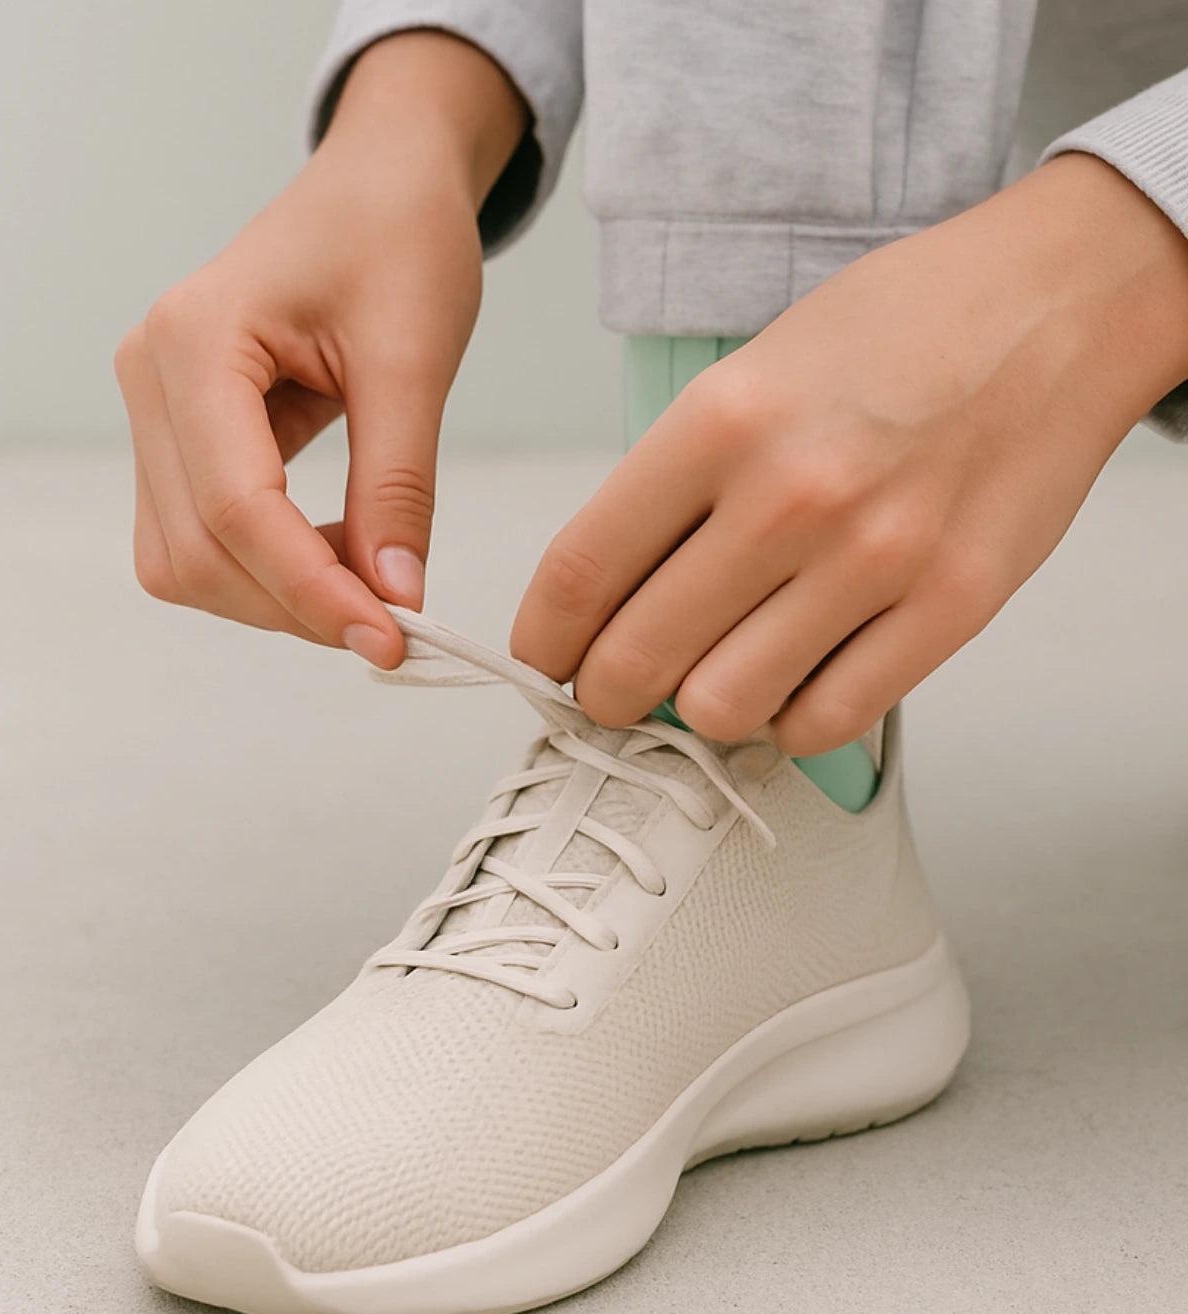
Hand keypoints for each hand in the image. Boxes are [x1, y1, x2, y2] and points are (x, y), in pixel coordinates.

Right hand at [114, 32, 525, 667]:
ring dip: (277, 596)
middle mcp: (150, 375)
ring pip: (187, 559)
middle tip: (393, 622)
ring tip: (370, 581)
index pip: (236, 506)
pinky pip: (202, 536)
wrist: (380, 187)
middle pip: (197, 549)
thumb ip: (397, 485)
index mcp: (196, 339)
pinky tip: (337, 554)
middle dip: (295, 603)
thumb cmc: (397, 239)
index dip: (312, 588)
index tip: (390, 637)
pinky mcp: (180, 434)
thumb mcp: (413, 359)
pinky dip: (268, 568)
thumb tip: (396, 597)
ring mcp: (155, 407)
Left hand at [512, 154, 1187, 751]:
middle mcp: (792, 496)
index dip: (541, 640)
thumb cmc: (900, 330)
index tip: (543, 660)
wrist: (1058, 304)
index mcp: (722, 421)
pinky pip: (829, 721)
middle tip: (613, 691)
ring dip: (701, 711)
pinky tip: (790, 687)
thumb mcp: (756, 368)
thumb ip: (681, 482)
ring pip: (725, 708)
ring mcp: (877, 558)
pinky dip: (790, 723)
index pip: (581, 570)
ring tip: (715, 679)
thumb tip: (614, 595)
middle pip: (637, 659)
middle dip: (604, 696)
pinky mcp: (951, 607)